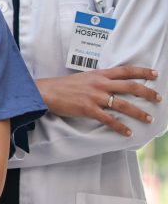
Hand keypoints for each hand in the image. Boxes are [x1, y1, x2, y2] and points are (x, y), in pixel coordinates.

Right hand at [36, 66, 159, 136]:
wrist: (46, 92)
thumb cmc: (62, 86)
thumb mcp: (83, 78)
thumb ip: (98, 80)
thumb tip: (110, 84)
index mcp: (99, 74)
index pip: (125, 71)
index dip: (142, 72)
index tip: (155, 74)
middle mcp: (100, 84)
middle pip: (130, 86)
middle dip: (147, 92)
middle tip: (159, 98)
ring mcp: (95, 96)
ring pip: (123, 104)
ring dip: (139, 112)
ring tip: (149, 119)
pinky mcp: (88, 109)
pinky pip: (109, 119)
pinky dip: (120, 127)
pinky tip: (128, 132)